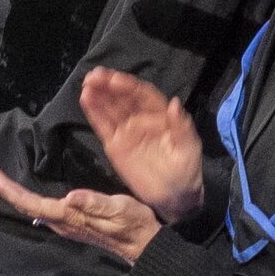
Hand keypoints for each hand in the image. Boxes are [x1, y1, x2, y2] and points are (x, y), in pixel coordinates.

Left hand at [0, 164, 161, 263]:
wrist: (143, 244)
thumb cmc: (133, 224)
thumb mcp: (118, 209)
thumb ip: (94, 203)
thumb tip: (70, 197)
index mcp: (68, 215)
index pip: (29, 202)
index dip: (7, 188)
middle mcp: (61, 221)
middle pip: (24, 205)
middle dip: (4, 188)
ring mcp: (65, 223)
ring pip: (31, 208)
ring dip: (14, 193)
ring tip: (0, 178)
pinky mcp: (71, 221)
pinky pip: (42, 208)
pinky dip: (28, 197)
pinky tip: (26, 190)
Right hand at [78, 67, 207, 219]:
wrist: (175, 199)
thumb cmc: (186, 172)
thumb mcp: (189, 149)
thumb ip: (181, 127)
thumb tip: (173, 103)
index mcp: (161, 115)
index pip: (143, 95)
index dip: (129, 85)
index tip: (115, 79)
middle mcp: (142, 119)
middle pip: (124, 97)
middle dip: (109, 85)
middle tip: (94, 76)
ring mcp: (127, 131)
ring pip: (111, 108)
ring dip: (99, 95)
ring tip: (86, 85)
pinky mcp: (115, 146)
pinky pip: (103, 126)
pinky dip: (94, 113)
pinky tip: (85, 100)